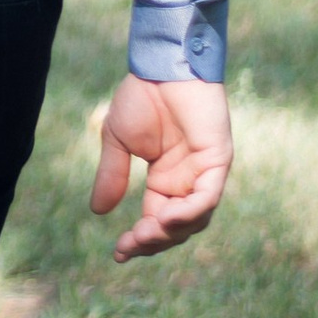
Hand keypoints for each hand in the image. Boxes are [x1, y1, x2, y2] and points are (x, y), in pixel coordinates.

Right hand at [91, 75, 230, 262]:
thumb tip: (99, 212)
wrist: (161, 65)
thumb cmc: (142, 96)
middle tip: (129, 246)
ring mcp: (206, 172)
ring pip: (196, 219)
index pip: (156, 221)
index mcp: (166, 180)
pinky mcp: (218, 159)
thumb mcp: (117, 141)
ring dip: (170, 233)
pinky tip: (166, 219)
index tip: (118, 253)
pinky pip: (208, 196)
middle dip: (153, 241)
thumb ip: (112, 175)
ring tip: (144, 235)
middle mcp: (189, 181)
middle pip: (178, 228)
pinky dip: (190, 212)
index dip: (139, 240)